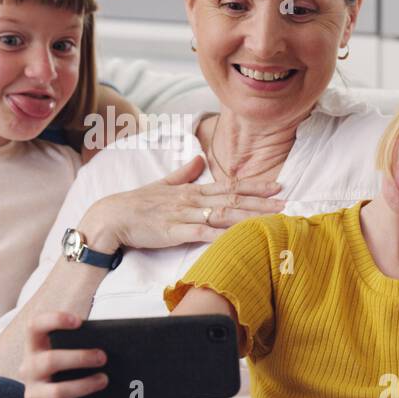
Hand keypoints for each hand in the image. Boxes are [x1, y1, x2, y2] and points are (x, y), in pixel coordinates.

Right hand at [21, 311, 106, 397]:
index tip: (78, 321)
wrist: (66, 397)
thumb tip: (115, 342)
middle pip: (49, 361)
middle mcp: (29, 369)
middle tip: (102, 357)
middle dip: (78, 358)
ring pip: (57, 391)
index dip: (53, 320)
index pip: (34, 326)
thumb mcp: (73, 351)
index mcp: (35, 346)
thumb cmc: (74, 366)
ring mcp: (33, 394)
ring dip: (84, 386)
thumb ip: (84, 343)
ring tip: (104, 380)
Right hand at [81, 155, 284, 251]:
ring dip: (250, 216)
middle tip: (286, 202)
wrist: (112, 216)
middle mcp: (191, 200)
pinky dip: (223, 235)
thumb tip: (198, 159)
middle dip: (261, 201)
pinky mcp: (174, 231)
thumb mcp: (161, 185)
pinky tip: (241, 237)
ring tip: (273, 218)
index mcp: (191, 190)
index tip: (276, 186)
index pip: (229, 186)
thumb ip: (182, 174)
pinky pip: (203, 233)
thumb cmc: (135, 204)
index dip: (254, 187)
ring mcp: (184, 215)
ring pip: (223, 214)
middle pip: (232, 199)